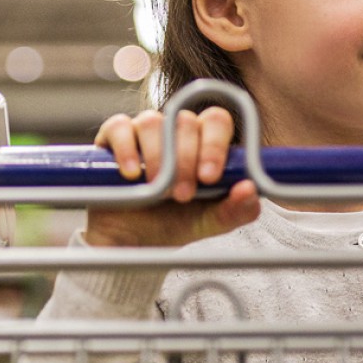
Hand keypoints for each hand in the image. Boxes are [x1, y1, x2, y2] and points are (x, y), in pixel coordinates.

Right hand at [85, 106, 260, 247]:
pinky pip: (119, 127)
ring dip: (158, 157)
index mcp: (202, 142)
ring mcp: (142, 131)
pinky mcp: (111, 138)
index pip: (216, 121)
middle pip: (184, 121)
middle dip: (186, 161)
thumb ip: (236, 210)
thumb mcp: (209, 223)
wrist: (131, 241)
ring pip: (153, 122)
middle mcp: (173, 130)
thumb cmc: (172, 224)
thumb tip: (251, 190)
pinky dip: (126, 149)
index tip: (210, 178)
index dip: (215, 144)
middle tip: (182, 196)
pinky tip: (131, 175)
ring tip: (156, 190)